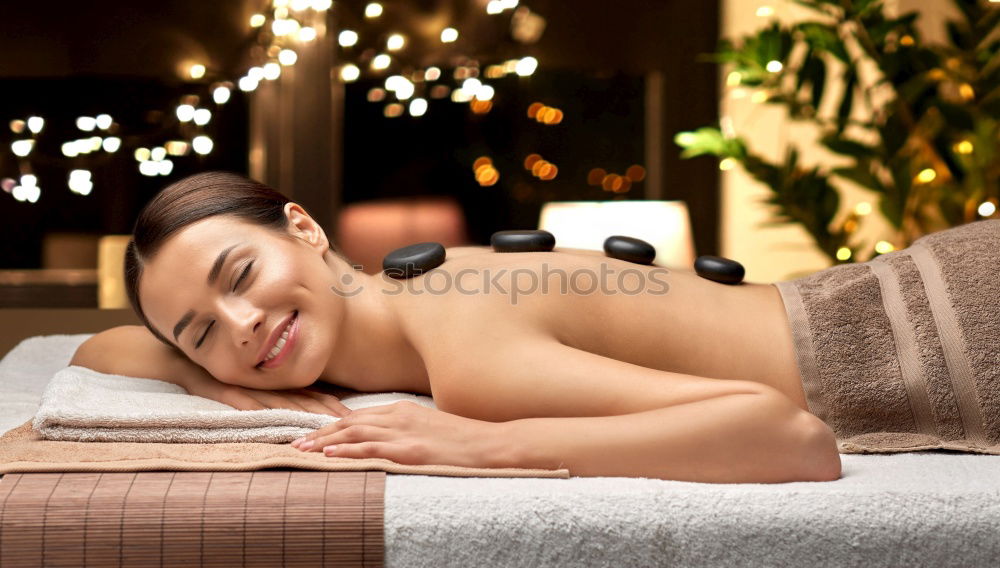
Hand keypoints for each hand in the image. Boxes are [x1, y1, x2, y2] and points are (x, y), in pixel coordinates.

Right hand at [187, 376, 351, 417]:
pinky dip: (260, 413)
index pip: (313, 395)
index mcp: (280, 384)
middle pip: (304, 401)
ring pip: (280, 404)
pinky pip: (246, 404)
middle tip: (349, 424)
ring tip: (320, 426)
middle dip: (327, 413)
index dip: (333, 406)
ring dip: (300, 416)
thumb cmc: (228, 377)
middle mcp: (269, 386)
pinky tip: (273, 421)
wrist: (191, 364)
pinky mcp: (228, 391)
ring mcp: (250, 389)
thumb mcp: (259, 388)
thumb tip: (309, 411)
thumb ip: (282, 398)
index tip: (353, 417)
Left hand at [290, 401, 503, 467]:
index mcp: (403, 409)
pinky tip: (330, 454)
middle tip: (295, 442)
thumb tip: (385, 440)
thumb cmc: (464, 440)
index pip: (358, 415)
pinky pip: (372, 448)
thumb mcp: (430, 427)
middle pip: (350, 421)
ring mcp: (405, 432)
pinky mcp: (412, 450)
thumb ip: (406, 429)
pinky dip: (347, 450)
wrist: (491, 444)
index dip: (332, 425)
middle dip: (321, 432)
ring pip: (354, 433)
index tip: (312, 433)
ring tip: (302, 449)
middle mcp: (399, 416)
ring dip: (325, 441)